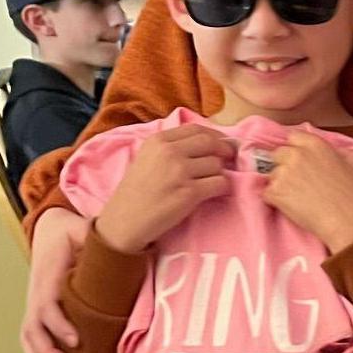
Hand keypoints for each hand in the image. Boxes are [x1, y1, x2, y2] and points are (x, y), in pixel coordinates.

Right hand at [21, 207, 90, 352]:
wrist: (50, 229)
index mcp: (48, 275)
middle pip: (33, 327)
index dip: (58, 325)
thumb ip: (98, 236)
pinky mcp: (36, 310)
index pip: (47, 305)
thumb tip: (124, 242)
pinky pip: (30, 338)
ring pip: (28, 337)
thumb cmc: (70, 232)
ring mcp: (33, 303)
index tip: (75, 341)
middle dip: (48, 352)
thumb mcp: (83, 228)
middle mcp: (36, 292)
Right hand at [96, 124, 232, 255]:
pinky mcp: (189, 193)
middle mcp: (169, 152)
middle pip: (211, 143)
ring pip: (217, 164)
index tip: (222, 144)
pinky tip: (215, 193)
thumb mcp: (147, 158)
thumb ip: (171, 147)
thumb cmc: (136, 193)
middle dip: (224, 151)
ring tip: (212, 182)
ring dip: (220, 173)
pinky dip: (223, 188)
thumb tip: (207, 142)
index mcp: (158, 141)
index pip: (196, 129)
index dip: (214, 135)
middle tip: (229, 160)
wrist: (124, 223)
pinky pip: (220, 183)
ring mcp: (180, 172)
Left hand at [261, 134, 352, 251]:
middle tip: (297, 180)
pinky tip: (291, 206)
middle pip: (278, 154)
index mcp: (315, 144)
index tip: (299, 160)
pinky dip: (275, 200)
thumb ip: (344, 152)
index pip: (293, 137)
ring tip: (296, 197)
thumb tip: (338, 153)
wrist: (346, 220)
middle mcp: (296, 155)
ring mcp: (283, 173)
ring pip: (271, 175)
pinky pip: (267, 193)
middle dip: (284, 165)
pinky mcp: (275, 192)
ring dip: (280, 184)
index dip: (296, 149)